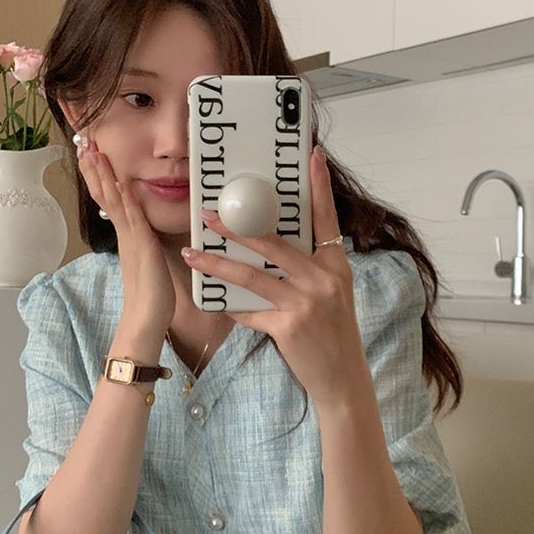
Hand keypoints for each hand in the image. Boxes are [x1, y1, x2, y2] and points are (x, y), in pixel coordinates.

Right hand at [77, 140, 175, 331]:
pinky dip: (126, 202)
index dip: (100, 176)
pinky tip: (120, 185)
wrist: (146, 320)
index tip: (91, 153)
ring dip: (104, 176)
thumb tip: (142, 232)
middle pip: (105, 195)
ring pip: (114, 202)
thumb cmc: (151, 294)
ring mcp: (131, 241)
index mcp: (127, 236)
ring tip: (92, 153)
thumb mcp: (148, 261)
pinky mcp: (142, 250)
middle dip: (94, 169)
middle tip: (83, 143)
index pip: (110, 199)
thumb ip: (144, 244)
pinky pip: (132, 221)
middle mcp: (125, 235)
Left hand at [182, 146, 366, 406]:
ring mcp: (306, 303)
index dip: (319, 186)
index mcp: (335, 265)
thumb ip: (308, 271)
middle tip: (209, 213)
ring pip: (252, 275)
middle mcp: (323, 279)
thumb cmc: (334, 335)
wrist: (342, 378)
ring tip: (191, 252)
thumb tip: (270, 250)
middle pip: (273, 243)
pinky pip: (249, 311)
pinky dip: (231, 307)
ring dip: (217, 262)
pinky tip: (215, 302)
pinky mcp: (288, 326)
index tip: (312, 156)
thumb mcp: (332, 295)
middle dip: (237, 227)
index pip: (326, 218)